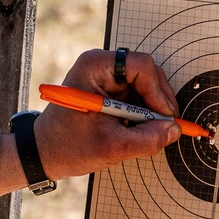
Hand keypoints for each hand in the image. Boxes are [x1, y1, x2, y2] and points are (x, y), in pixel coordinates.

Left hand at [0, 48, 180, 195]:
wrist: (44, 153)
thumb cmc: (67, 146)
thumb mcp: (111, 147)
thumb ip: (147, 139)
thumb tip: (174, 130)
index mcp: (94, 67)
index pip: (140, 65)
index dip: (157, 91)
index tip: (164, 115)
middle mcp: (101, 65)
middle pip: (147, 73)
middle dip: (158, 101)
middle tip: (166, 127)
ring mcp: (106, 77)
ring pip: (146, 86)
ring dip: (152, 109)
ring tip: (149, 132)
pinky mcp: (110, 90)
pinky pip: (138, 96)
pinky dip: (145, 113)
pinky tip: (139, 130)